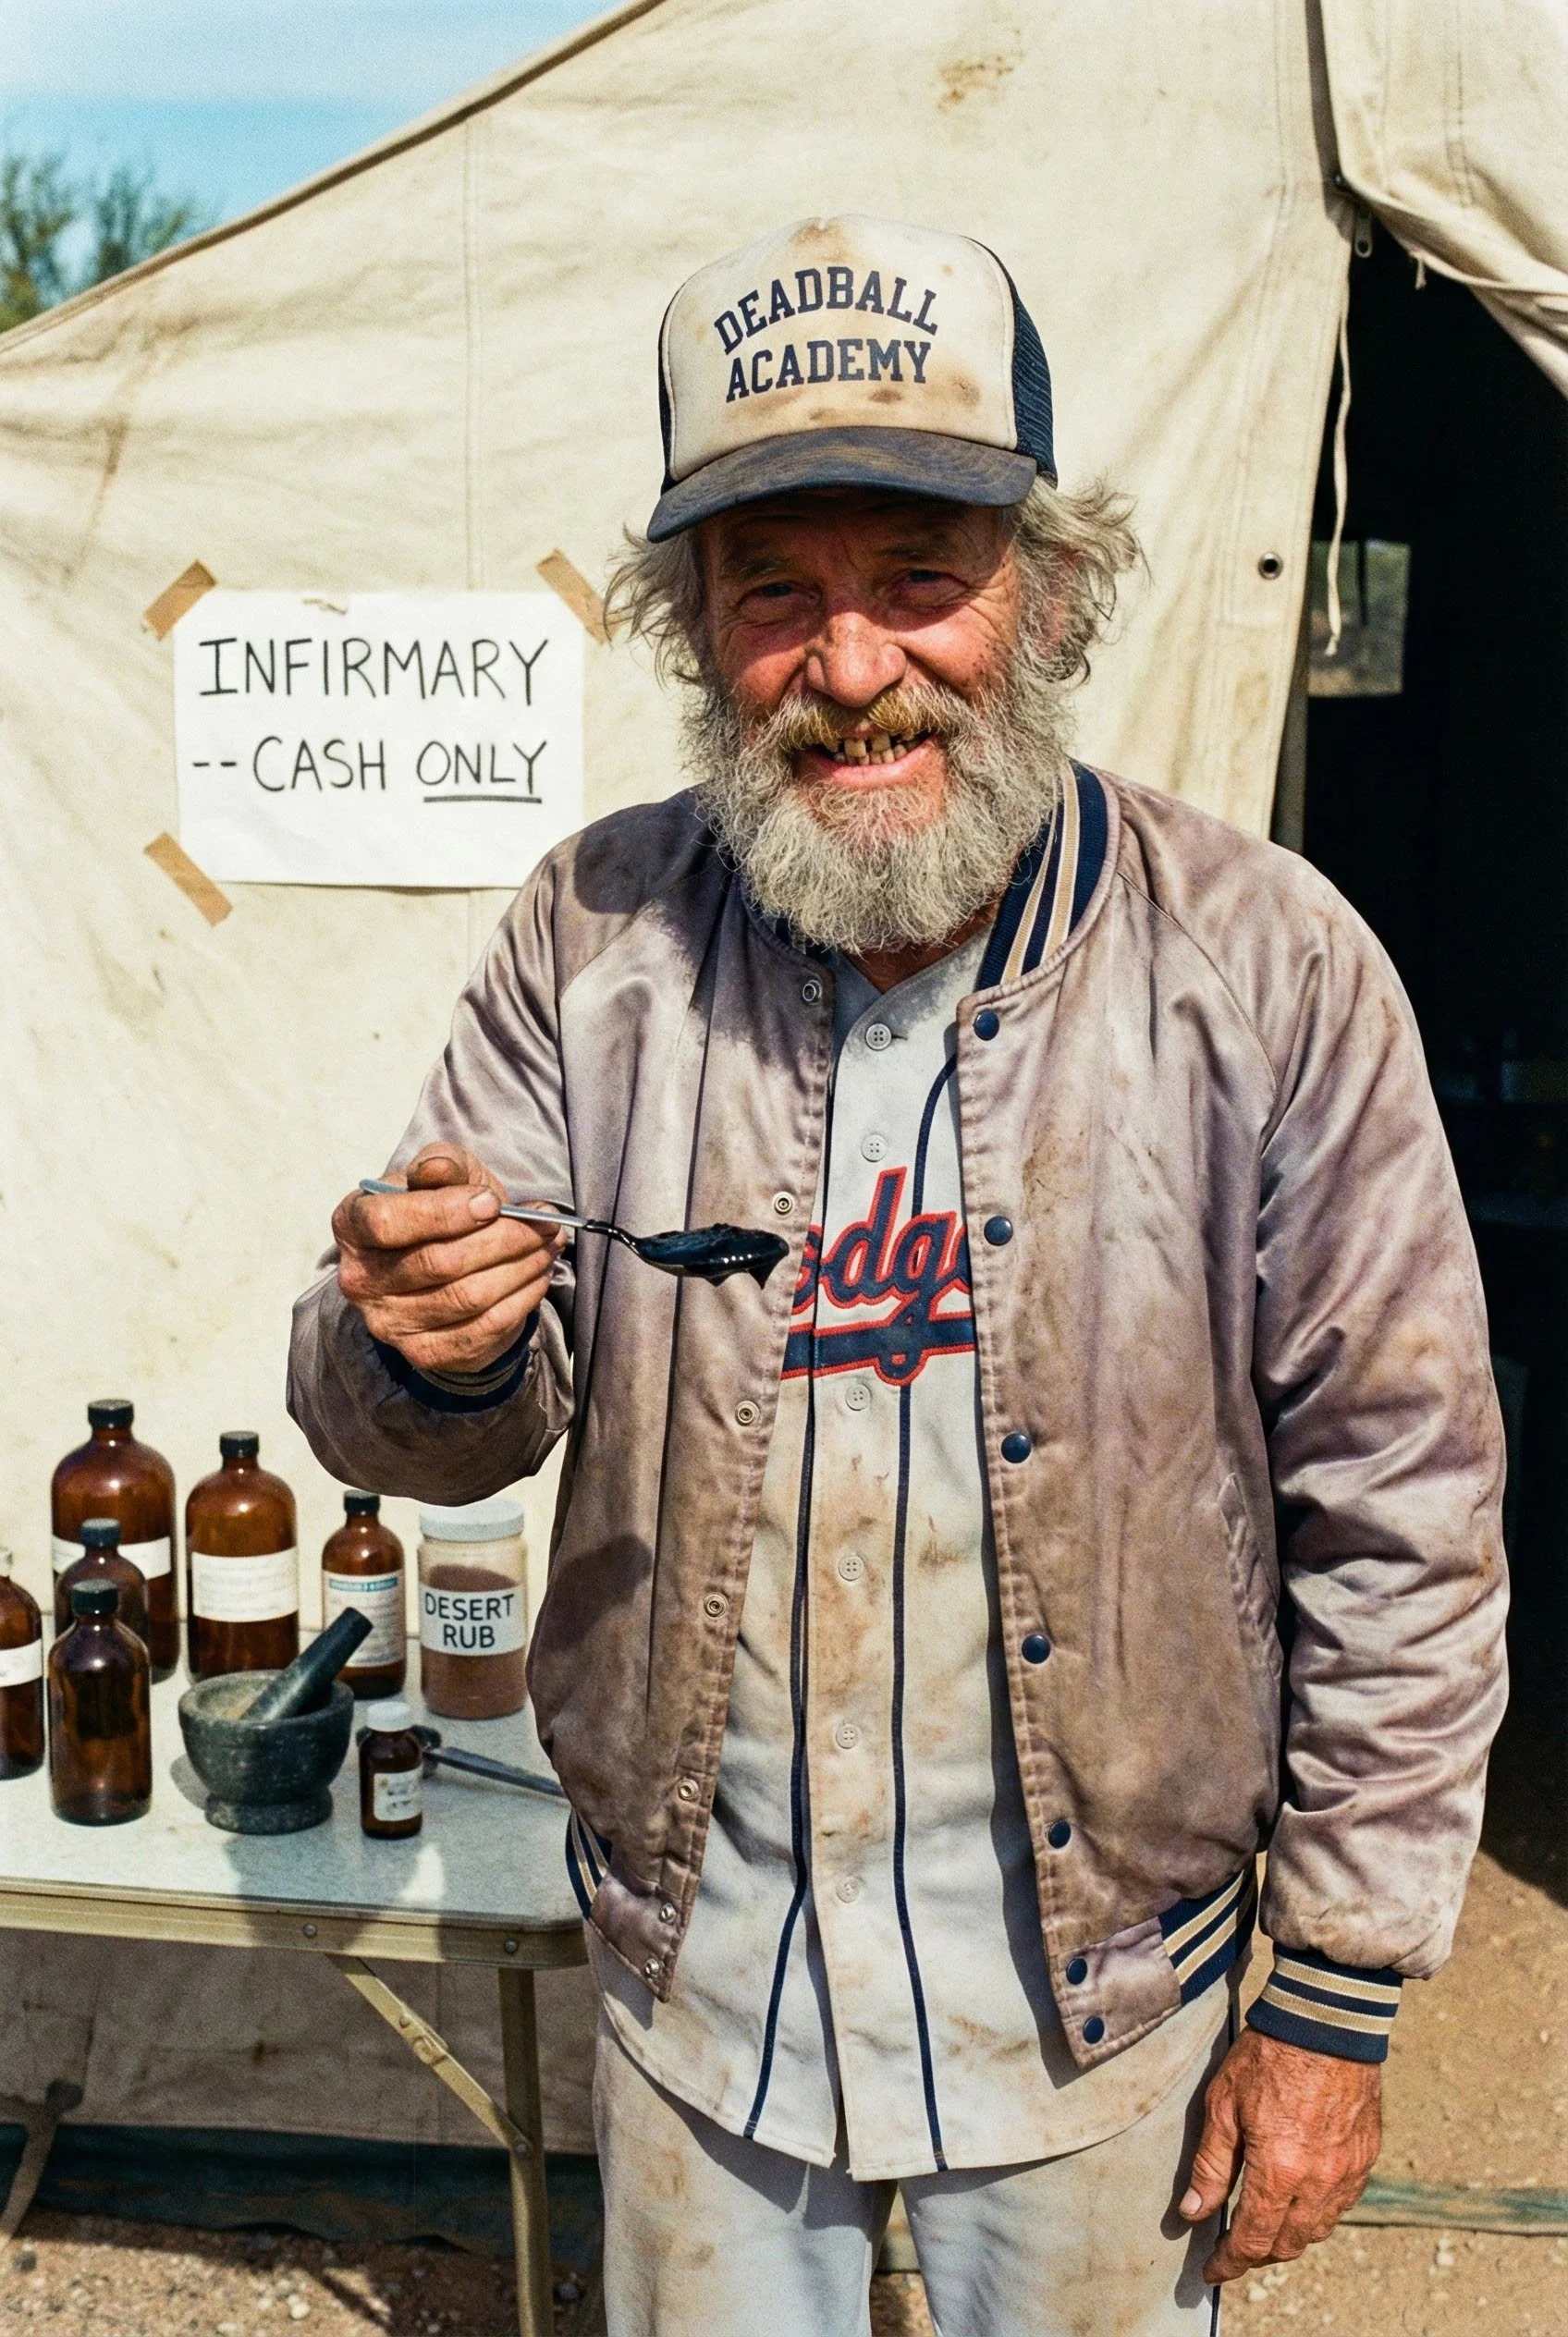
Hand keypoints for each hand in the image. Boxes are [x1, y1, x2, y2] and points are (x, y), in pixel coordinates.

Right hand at [333, 1143, 566, 1377]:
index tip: (493, 1203)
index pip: (387, 1222)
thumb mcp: (445, 1174)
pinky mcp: (424, 1352)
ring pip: (467, 1296)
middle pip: (438, 1262)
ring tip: (549, 1245)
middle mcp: (360, 1279)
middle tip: (545, 1223)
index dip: (444, 1212)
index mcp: (352, 1225)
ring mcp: (389, 1323)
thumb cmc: (444, 1208)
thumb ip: (441, 1165)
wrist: (449, 1262)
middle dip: (504, 1239)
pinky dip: (522, 1299)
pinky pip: (483, 1328)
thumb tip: (437, 1169)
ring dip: (521, 1268)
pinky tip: (539, 1276)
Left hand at [1180, 2029, 1381, 2282]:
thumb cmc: (1268, 2056)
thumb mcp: (1223, 2105)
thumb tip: (1193, 2213)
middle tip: (1235, 2249)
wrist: (1325, 2022)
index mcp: (1279, 2171)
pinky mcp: (1366, 2157)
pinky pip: (1342, 2204)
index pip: (1253, 2239)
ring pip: (1318, 2229)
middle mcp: (1318, 2182)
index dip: (1230, 2262)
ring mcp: (1348, 2172)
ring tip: (1265, 2226)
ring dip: (1290, 2236)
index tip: (1213, 2271)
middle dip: (1259, 2253)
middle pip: (1288, 2244)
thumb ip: (1210, 2166)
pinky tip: (1300, 2197)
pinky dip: (1318, 2212)